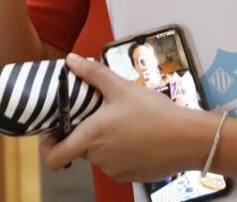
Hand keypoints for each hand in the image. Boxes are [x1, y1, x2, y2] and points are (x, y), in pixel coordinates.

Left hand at [40, 54, 213, 181]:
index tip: (55, 131)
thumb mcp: (122, 87)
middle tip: (101, 113)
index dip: (48, 146)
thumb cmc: (154, 112)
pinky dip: (122, 151)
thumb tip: (70, 60)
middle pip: (80, 149)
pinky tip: (139, 135)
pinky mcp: (130, 176)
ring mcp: (115, 170)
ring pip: (100, 155)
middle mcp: (99, 159)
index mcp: (91, 138)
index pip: (53, 157)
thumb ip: (93, 73)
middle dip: (87, 132)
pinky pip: (117, 163)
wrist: (188, 139)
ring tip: (126, 121)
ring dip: (106, 140)